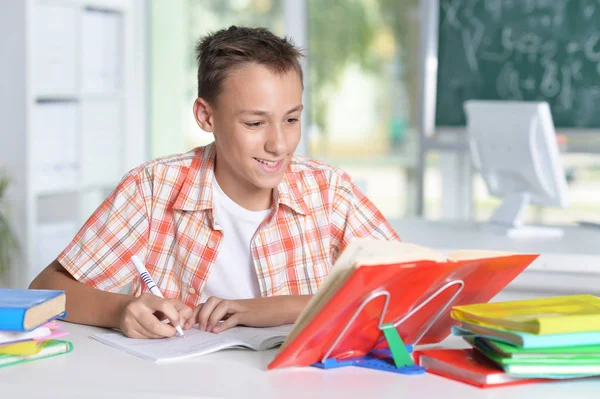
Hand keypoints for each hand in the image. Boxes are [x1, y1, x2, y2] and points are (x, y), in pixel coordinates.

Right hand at [118, 293, 192, 338]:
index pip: (164, 306)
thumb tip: (184, 323)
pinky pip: (146, 339)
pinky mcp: (128, 332)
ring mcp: (129, 321)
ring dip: (162, 335)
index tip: (178, 322)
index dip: (175, 316)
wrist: (126, 310)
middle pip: (155, 325)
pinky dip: (154, 338)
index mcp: (147, 298)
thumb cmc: (151, 306)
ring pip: (151, 335)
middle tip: (174, 332)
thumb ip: (180, 308)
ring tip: (164, 331)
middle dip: (168, 331)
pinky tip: (154, 332)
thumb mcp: (166, 302)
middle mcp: (135, 308)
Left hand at [186, 295, 311, 333]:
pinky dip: (224, 324)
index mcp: (230, 304)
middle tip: (197, 328)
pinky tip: (217, 332)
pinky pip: (234, 317)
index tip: (188, 325)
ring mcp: (241, 307)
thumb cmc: (260, 314)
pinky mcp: (249, 314)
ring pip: (220, 305)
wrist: (279, 308)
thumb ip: (228, 317)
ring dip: (211, 317)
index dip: (195, 312)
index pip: (207, 303)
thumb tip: (213, 327)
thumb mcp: (241, 314)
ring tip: (207, 330)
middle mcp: (233, 303)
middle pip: (211, 301)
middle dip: (200, 313)